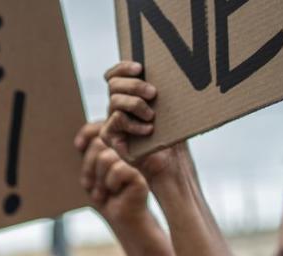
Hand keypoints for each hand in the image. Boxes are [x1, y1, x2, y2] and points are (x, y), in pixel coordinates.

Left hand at [75, 122, 149, 225]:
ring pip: (106, 157)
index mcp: (110, 144)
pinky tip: (118, 191)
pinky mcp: (138, 172)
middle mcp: (123, 148)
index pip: (92, 131)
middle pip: (98, 144)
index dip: (84, 142)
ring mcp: (132, 159)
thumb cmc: (103, 195)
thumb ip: (87, 156)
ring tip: (106, 191)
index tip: (82, 156)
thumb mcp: (89, 174)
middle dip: (90, 169)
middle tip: (96, 186)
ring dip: (100, 180)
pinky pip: (117, 169)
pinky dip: (111, 184)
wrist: (120, 216)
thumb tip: (80, 143)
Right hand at [101, 61, 191, 179]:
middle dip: (134, 86)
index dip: (122, 68)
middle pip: (113, 85)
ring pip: (114, 101)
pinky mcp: (109, 137)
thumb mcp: (170, 106)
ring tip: (152, 116)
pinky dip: (134, 124)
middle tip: (153, 93)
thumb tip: (171, 66)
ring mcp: (111, 121)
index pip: (114, 75)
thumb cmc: (173, 132)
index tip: (140, 67)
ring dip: (136, 105)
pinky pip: (117, 121)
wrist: (171, 162)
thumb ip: (162, 89)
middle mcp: (116, 106)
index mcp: (127, 95)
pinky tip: (149, 130)